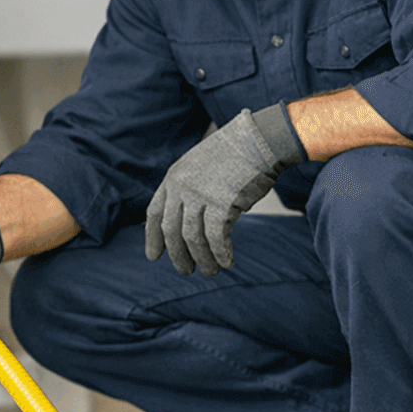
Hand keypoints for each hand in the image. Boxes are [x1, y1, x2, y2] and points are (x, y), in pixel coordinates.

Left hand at [146, 104, 304, 276]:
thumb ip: (188, 188)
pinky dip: (220, 253)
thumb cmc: (235, 154)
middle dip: (177, 254)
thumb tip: (185, 222)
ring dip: (201, 258)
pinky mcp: (222, 203)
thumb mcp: (200, 166)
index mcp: (173, 177)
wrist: (260, 140)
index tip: (154, 256)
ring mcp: (200, 194)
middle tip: (185, 271)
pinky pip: (216, 237)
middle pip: (171, 230)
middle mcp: (182, 186)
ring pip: (193, 237)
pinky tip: (227, 262)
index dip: (152, 237)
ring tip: (210, 271)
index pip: (154, 213)